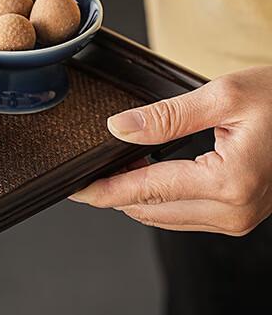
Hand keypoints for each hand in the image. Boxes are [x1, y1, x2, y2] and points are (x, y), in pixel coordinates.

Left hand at [69, 67, 271, 235]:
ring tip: (117, 164)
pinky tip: (148, 173)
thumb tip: (119, 129)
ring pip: (166, 217)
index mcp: (228, 183)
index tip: (75, 189)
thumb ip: (166, 116)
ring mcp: (240, 218)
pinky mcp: (241, 214)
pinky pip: (186, 214)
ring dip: (137, 195)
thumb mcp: (222, 96)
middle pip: (151, 210)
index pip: (146, 192)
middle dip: (115, 191)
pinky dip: (161, 197)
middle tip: (90, 167)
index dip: (104, 191)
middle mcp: (235, 211)